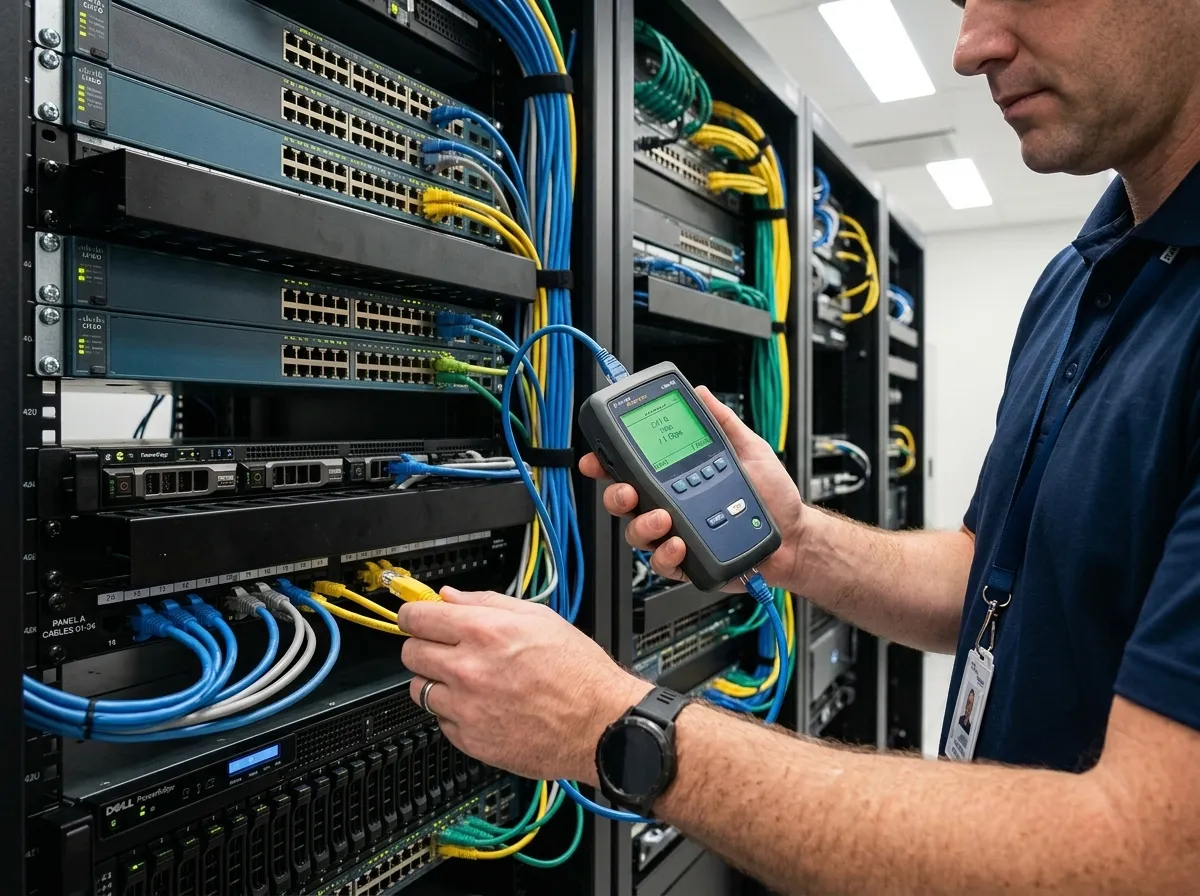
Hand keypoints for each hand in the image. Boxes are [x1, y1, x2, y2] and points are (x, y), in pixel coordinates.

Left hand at [398, 588, 651, 783]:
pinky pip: (440, 720)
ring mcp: (466, 708)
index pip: (417, 617)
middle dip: (423, 645)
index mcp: (485, 632)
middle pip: (410, 653)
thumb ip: (487, 602)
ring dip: (435, 682)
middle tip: (443, 647)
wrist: (599, 725)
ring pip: (418, 689)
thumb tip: (451, 597)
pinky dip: (453, 712)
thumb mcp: (540, 618)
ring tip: (466, 681)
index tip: (414, 616)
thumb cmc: (579, 673)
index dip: (413, 614)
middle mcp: (468, 669)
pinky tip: (480, 705)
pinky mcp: (470, 740)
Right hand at [580, 385, 804, 589]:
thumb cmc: (772, 497)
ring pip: (637, 533)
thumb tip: (702, 392)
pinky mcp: (686, 562)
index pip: (633, 467)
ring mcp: (675, 534)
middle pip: (624, 501)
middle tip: (628, 491)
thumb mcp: (750, 449)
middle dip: (616, 495)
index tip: (598, 456)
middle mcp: (669, 505)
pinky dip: (667, 554)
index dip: (608, 462)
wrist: (794, 537)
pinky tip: (680, 543)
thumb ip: (722, 422)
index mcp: (676, 477)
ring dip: (643, 525)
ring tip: (665, 518)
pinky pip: (662, 562)